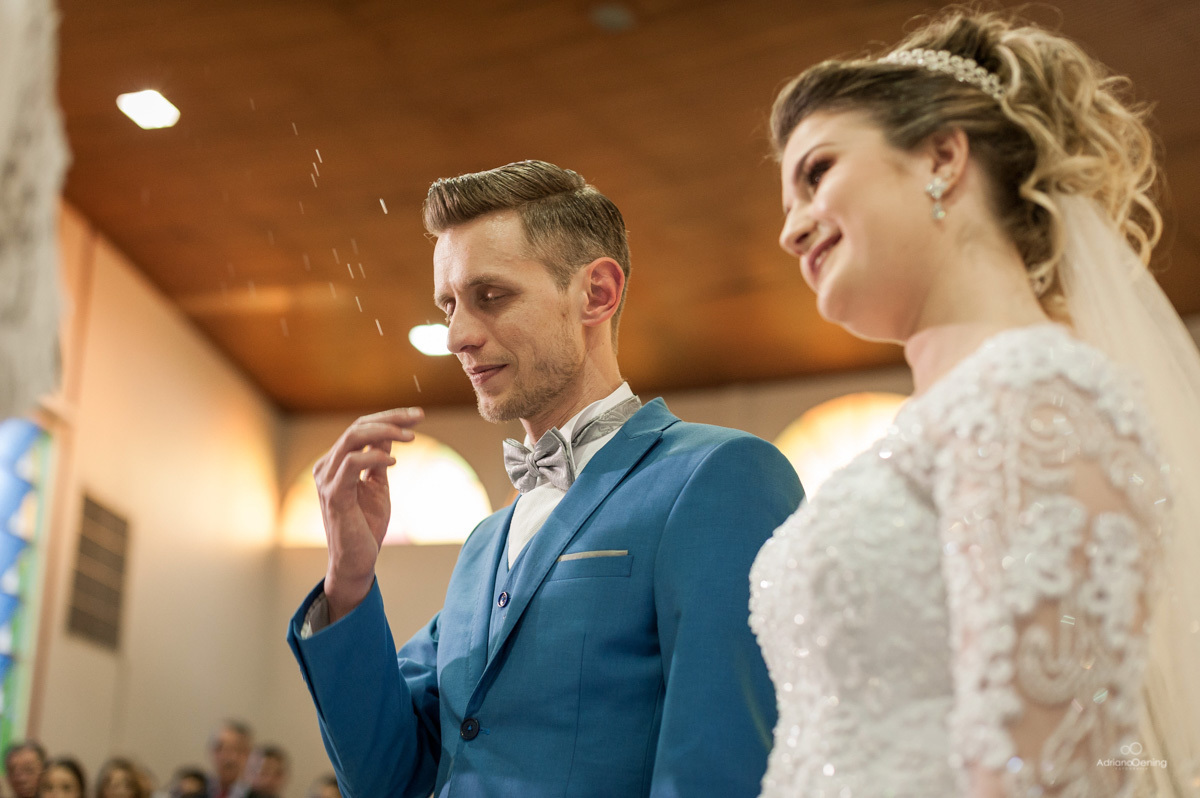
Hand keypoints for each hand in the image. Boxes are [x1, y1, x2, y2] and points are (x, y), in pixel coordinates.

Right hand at [313, 407, 423, 620]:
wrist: (356, 561)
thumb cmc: (366, 525)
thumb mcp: (377, 485)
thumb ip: (378, 459)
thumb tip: (388, 433)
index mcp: (335, 463)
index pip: (360, 427)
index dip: (389, 417)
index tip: (417, 415)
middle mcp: (326, 467)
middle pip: (357, 426)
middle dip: (391, 418)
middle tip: (419, 417)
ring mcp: (327, 480)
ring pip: (352, 437)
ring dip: (385, 431)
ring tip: (411, 437)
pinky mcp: (334, 494)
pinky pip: (352, 463)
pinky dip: (375, 455)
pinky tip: (394, 461)